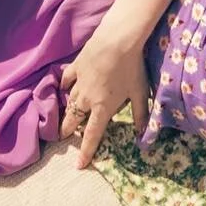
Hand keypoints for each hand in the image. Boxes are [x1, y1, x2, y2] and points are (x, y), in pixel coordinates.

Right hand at [59, 26, 150, 167]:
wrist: (116, 41)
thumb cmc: (131, 68)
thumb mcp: (139, 93)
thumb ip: (141, 116)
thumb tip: (142, 137)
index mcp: (103, 108)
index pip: (92, 134)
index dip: (86, 151)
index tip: (78, 165)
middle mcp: (87, 98)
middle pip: (74, 119)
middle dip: (68, 130)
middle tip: (63, 137)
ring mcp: (79, 82)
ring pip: (69, 101)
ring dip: (66, 111)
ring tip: (64, 118)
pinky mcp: (76, 67)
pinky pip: (67, 80)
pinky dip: (65, 86)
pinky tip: (64, 88)